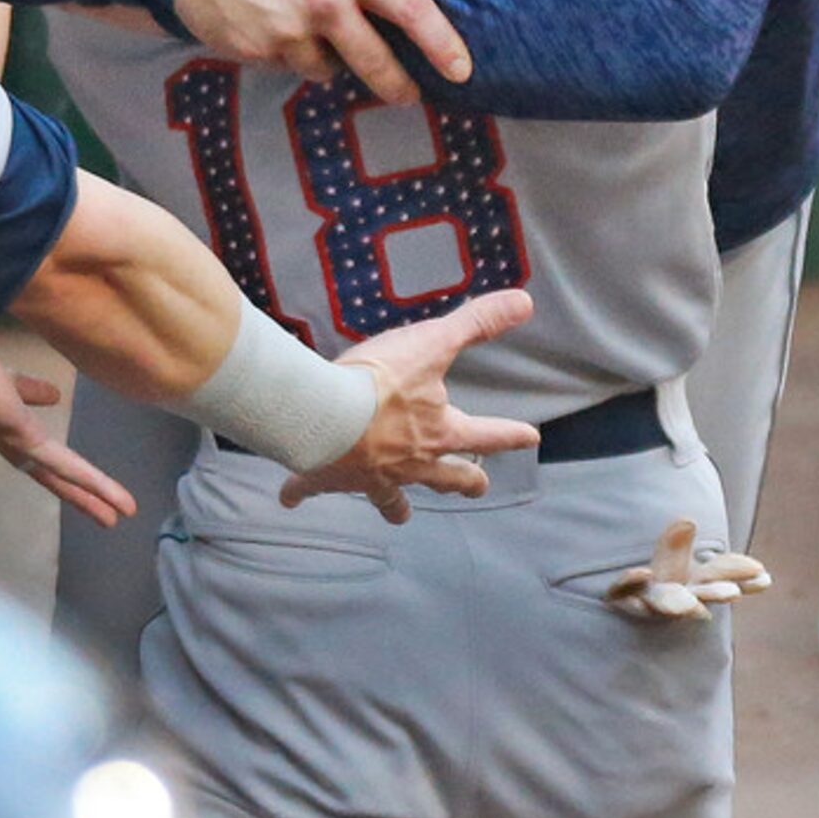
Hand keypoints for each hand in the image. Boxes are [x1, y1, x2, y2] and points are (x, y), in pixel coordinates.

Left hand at [0, 308, 136, 526]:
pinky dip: (90, 480)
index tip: (52, 394)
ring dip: (85, 492)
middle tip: (92, 502)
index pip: (15, 404)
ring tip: (113, 517)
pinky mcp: (19, 435)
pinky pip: (62, 461)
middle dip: (66, 479)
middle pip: (37, 459)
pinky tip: (116, 498)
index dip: (32, 395)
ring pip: (54, 470)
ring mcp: (8, 432)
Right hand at [174, 0, 471, 103]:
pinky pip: (285, 65)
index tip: (461, 69)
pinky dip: (289, 54)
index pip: (412, 11)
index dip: (442, 45)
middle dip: (396, 85)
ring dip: (330, 60)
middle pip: (376, 62)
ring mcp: (288, 32)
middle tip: (405, 94)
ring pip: (327, 69)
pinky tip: (274, 28)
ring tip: (315, 38)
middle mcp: (325, 4)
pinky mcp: (255, 51)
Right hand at [277, 289, 538, 521]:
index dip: (510, 433)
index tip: (530, 437)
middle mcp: (411, 463)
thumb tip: (525, 302)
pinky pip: (311, 489)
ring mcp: (370, 476)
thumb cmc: (379, 381)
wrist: (322, 411)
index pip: (486, 434)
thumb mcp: (432, 343)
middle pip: (447, 479)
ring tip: (399, 515)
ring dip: (396, 507)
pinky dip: (298, 493)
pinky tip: (288, 499)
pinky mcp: (326, 477)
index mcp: (438, 433)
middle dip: (462, 483)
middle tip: (476, 486)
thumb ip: (476, 323)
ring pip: (390, 499)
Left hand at [604, 517, 772, 621]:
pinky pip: (626, 590)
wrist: (617, 606)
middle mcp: (677, 597)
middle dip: (716, 594)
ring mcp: (650, 601)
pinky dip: (634, 582)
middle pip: (700, 596)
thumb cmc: (652, 583)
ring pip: (667, 602)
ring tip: (690, 603)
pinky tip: (642, 574)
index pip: (723, 579)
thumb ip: (677, 542)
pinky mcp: (623, 598)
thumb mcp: (668, 559)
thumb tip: (688, 520)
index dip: (743, 579)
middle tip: (732, 593)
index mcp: (695, 586)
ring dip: (679, 603)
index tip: (765, 576)